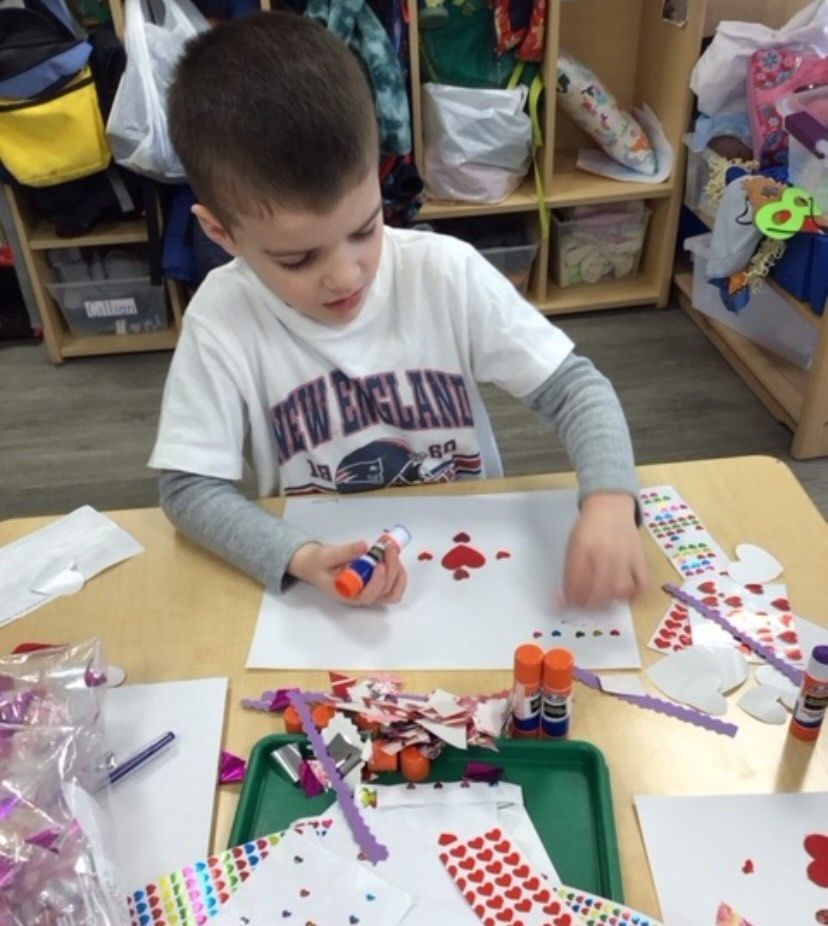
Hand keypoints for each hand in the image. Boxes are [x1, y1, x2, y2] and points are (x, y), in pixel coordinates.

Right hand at [287, 539, 407, 605]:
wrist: (317, 565)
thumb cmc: (319, 564)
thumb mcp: (326, 556)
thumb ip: (344, 552)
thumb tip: (363, 546)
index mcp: (347, 594)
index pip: (367, 596)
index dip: (377, 582)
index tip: (379, 564)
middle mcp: (361, 596)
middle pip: (384, 591)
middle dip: (392, 568)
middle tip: (389, 547)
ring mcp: (370, 591)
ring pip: (393, 590)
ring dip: (398, 571)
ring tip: (392, 550)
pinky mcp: (376, 584)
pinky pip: (394, 585)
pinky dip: (398, 571)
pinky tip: (392, 554)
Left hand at [562, 492, 648, 608]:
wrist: (610, 506)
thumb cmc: (588, 528)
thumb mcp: (572, 545)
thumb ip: (570, 571)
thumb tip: (565, 598)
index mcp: (582, 549)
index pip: (576, 583)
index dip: (571, 599)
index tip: (569, 603)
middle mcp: (604, 554)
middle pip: (598, 591)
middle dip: (589, 604)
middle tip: (585, 605)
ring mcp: (624, 557)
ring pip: (619, 590)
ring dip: (609, 600)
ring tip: (602, 599)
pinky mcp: (639, 558)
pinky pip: (642, 583)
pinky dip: (634, 594)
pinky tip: (625, 595)